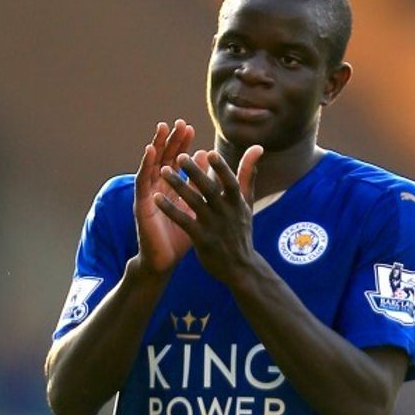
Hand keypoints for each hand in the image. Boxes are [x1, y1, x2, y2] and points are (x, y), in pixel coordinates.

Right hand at [134, 120, 195, 275]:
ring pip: (152, 166)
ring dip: (156, 146)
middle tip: (179, 123)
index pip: (176, 161)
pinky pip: (142, 181)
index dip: (182, 145)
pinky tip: (150, 152)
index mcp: (171, 188)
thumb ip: (202, 182)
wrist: (166, 261)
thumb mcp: (196, 204)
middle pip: (164, 159)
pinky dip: (145, 165)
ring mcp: (148, 195)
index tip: (191, 128)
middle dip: (171, 140)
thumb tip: (208, 155)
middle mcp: (158, 188)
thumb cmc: (182, 235)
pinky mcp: (141, 204)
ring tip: (162, 129)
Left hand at [154, 146, 264, 282]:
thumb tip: (257, 147)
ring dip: (179, 186)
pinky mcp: (201, 239)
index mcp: (238, 202)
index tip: (210, 152)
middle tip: (180, 156)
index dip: (221, 168)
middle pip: (210, 189)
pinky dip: (170, 209)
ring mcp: (213, 226)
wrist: (240, 267)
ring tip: (164, 171)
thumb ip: (248, 174)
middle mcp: (226, 212)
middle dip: (195, 172)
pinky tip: (157, 198)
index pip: (230, 182)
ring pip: (194, 202)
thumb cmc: (241, 230)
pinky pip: (183, 221)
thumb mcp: (247, 202)